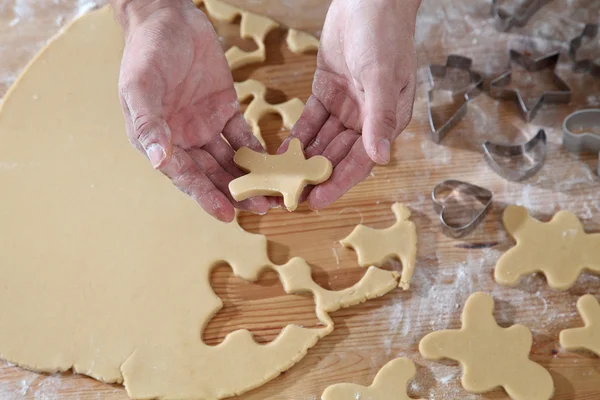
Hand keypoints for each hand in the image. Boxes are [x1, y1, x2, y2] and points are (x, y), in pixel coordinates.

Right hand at [113, 0, 268, 221]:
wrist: (168, 17)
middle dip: (236, 193)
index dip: (205, 195)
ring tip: (274, 193)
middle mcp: (182, 140)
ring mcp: (205, 127)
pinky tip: (276, 164)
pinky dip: (258, 151)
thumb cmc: (147, 50)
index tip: (227, 215)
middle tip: (262, 208)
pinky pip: (243, 136)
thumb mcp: (141, 86)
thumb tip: (158, 159)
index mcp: (158, 140)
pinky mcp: (225, 111)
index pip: (185, 175)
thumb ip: (149, 123)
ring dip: (251, 178)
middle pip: (212, 174)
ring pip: (230, 161)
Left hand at [279, 0, 419, 208]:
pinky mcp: (327, 93)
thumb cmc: (385, 35)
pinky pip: (309, 122)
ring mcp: (345, 108)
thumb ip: (380, 117)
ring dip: (302, 161)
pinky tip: (280, 153)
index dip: (337, 183)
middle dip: (314, 177)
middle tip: (288, 197)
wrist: (368, 0)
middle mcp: (365, 121)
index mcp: (385, 122)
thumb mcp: (382, 77)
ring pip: (320, 143)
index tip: (316, 201)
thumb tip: (381, 158)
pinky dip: (296, 137)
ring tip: (279, 180)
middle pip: (336, 157)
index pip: (360, 162)